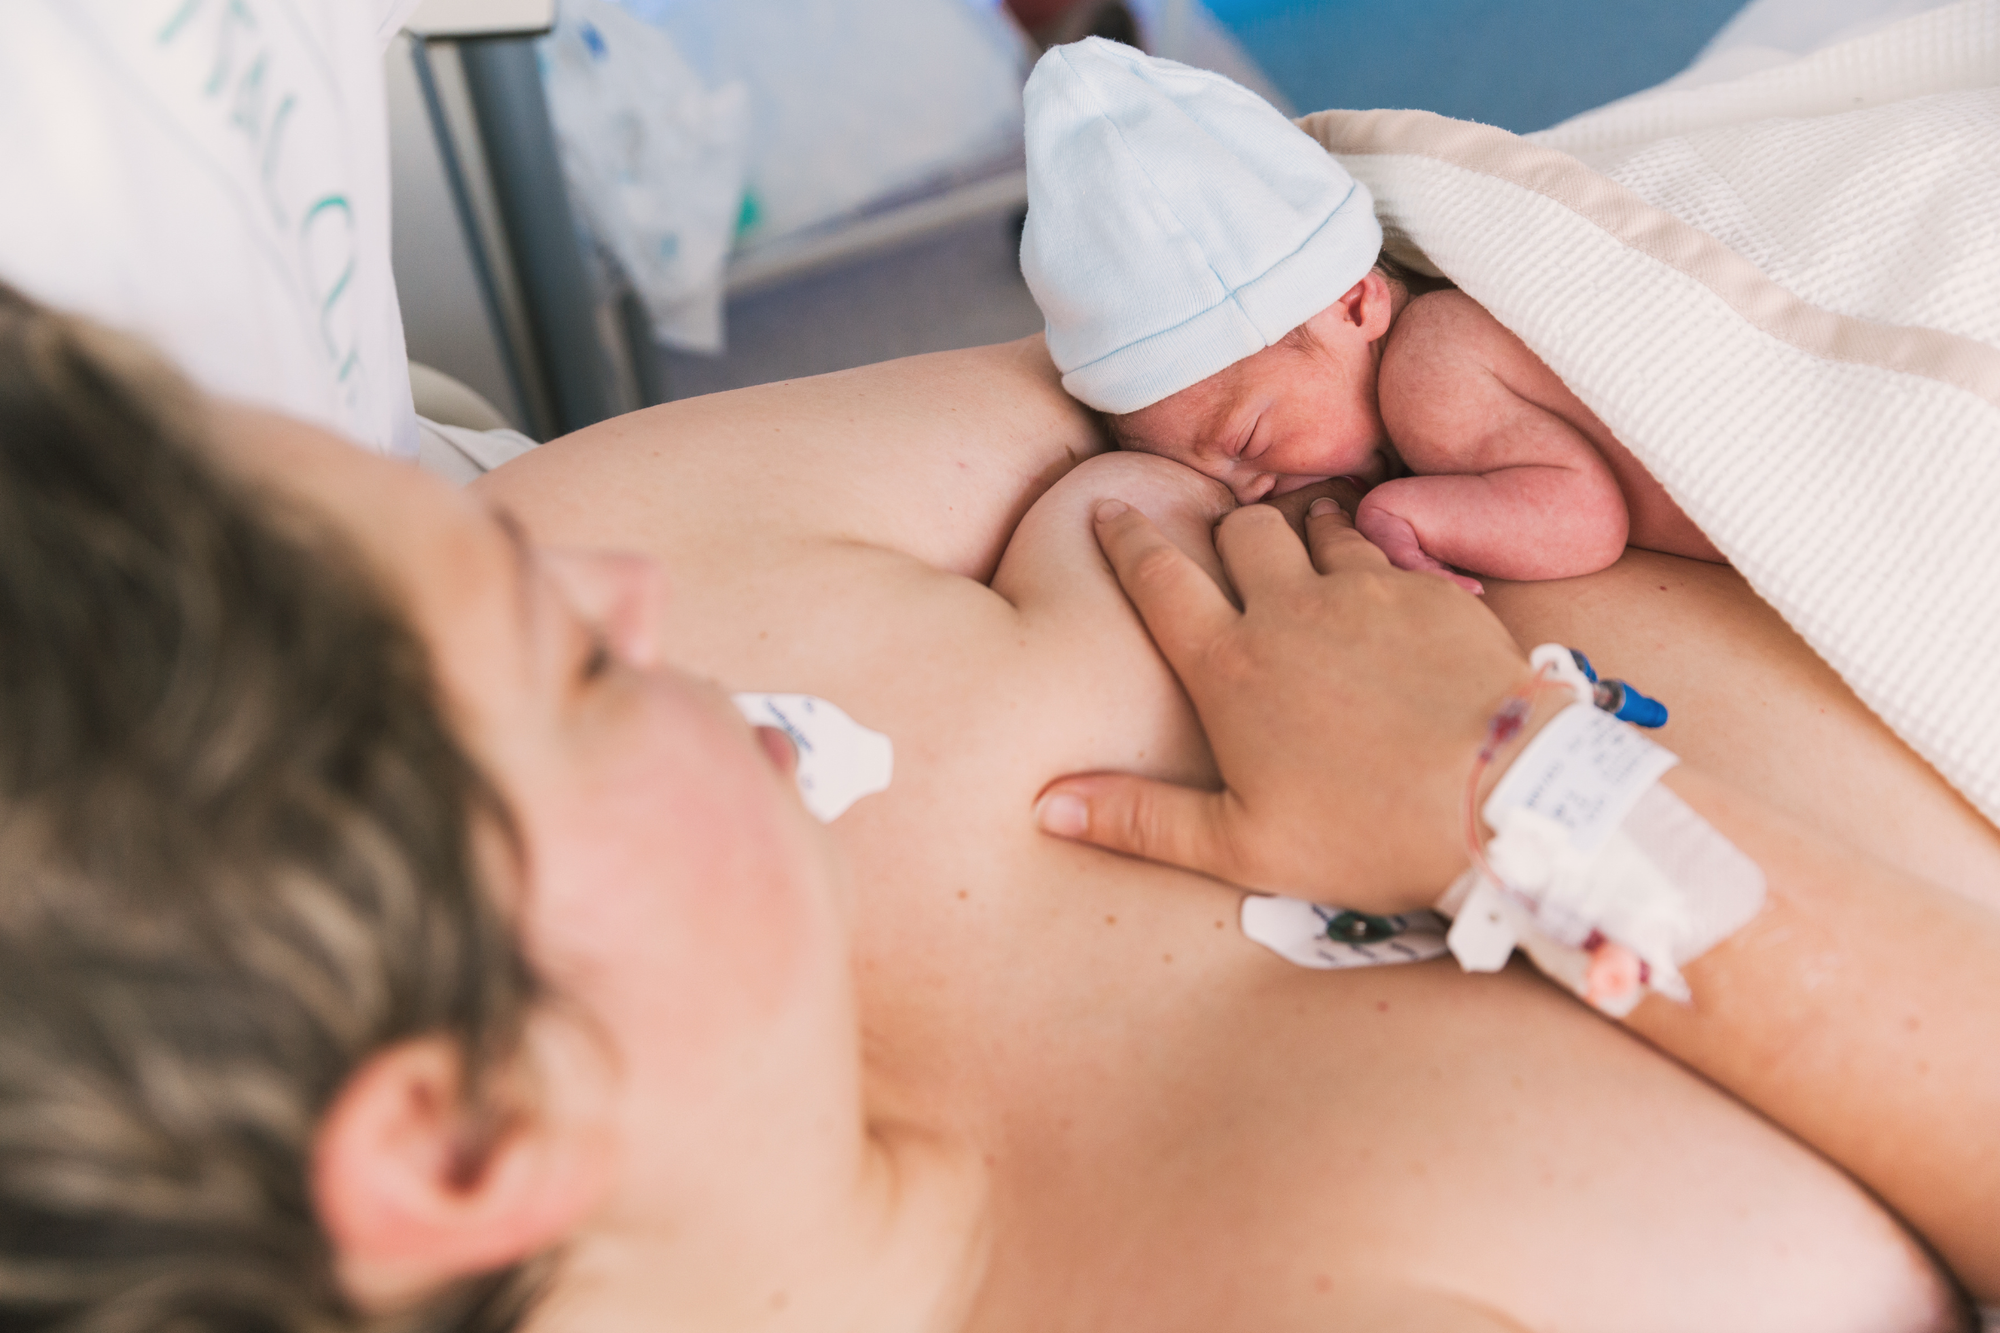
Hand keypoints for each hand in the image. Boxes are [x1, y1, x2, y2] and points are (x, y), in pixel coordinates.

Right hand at [1035, 495, 1532, 911]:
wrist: (1501, 801)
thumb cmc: (1365, 835)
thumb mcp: (1241, 847)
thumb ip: (1140, 820)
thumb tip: (1044, 807)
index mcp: (1230, 667)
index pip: (1157, 578)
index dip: (1125, 539)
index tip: (1109, 510)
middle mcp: (1290, 610)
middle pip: (1240, 531)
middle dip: (1225, 530)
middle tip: (1228, 550)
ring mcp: (1366, 591)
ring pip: (1316, 527)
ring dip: (1301, 532)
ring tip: (1303, 549)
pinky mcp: (1431, 591)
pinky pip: (1386, 550)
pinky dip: (1371, 558)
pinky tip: (1380, 586)